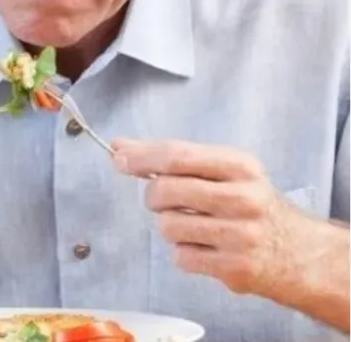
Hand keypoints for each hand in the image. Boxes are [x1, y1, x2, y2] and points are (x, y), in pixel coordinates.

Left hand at [112, 138, 308, 297]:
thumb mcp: (223, 171)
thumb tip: (120, 147)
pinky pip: (181, 256)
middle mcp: (243, 198)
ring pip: (168, 226)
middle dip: (154, 196)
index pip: (177, 156)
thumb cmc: (249, 204)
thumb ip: (173, 158)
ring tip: (195, 226)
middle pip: (165, 190)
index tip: (118, 158)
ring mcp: (241, 235)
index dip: (141, 157)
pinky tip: (206, 247)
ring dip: (171, 226)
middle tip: (166, 200)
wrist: (298, 251)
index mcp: (240, 166)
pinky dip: (184, 252)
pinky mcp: (236, 268)